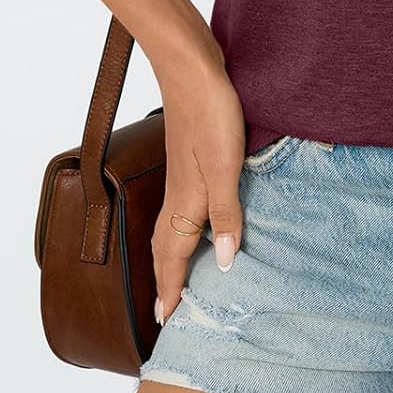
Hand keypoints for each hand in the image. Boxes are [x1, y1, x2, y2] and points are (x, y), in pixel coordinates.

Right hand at [149, 61, 247, 327]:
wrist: (192, 69)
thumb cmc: (211, 115)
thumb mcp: (226, 167)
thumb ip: (227, 214)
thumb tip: (225, 263)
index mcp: (186, 203)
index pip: (175, 258)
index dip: (172, 290)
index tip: (167, 322)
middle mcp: (179, 196)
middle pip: (167, 249)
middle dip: (166, 282)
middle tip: (167, 312)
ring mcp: (182, 178)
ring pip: (171, 230)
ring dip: (171, 257)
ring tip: (175, 278)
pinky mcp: (191, 161)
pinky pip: (180, 210)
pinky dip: (182, 230)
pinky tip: (195, 224)